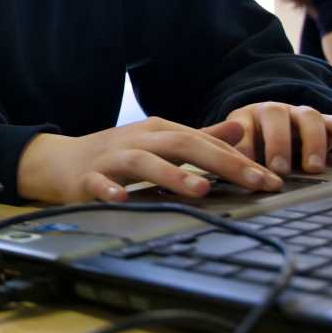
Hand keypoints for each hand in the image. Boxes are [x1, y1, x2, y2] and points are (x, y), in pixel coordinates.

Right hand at [16, 117, 282, 203]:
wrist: (60, 160)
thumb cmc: (118, 154)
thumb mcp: (161, 142)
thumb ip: (200, 138)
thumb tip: (241, 131)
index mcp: (160, 132)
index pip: (205, 142)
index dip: (239, 160)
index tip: (272, 180)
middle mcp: (139, 140)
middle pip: (182, 145)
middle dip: (221, 163)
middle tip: (255, 183)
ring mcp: (112, 159)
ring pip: (143, 162)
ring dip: (171, 175)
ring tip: (199, 191)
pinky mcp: (87, 179)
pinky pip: (99, 184)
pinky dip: (110, 190)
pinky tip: (123, 200)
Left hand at [221, 102, 331, 173]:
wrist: (278, 136)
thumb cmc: (254, 150)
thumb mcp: (237, 155)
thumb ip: (231, 164)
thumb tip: (221, 182)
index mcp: (246, 118)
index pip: (241, 125)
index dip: (244, 145)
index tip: (246, 168)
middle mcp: (275, 112)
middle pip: (275, 114)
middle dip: (277, 142)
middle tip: (280, 170)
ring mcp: (303, 116)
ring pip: (309, 117)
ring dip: (312, 142)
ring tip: (313, 169)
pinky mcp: (330, 123)